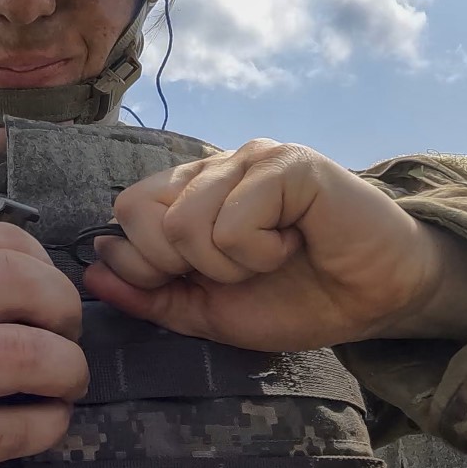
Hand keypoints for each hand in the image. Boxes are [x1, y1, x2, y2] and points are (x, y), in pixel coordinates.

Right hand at [0, 222, 86, 467]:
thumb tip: (44, 277)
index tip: (50, 300)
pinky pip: (4, 429)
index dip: (48, 270)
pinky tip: (47, 420)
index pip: (0, 241)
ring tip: (66, 382)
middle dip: (66, 312)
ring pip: (19, 356)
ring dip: (66, 369)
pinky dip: (46, 424)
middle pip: (17, 285)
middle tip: (67, 338)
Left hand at [85, 139, 443, 352]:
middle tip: (234, 269)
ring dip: (227, 265)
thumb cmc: (294, 299)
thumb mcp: (205, 309)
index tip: (194, 279)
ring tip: (269, 258)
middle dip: (178, 264)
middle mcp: (212, 166)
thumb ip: (147, 293)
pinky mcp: (288, 164)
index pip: (124, 212)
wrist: (372, 301)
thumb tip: (93, 268)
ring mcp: (249, 158)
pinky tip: (293, 243)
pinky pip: (233, 221)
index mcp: (188, 193)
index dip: (144, 263)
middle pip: (137, 210)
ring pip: (183, 222)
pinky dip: (259, 253)